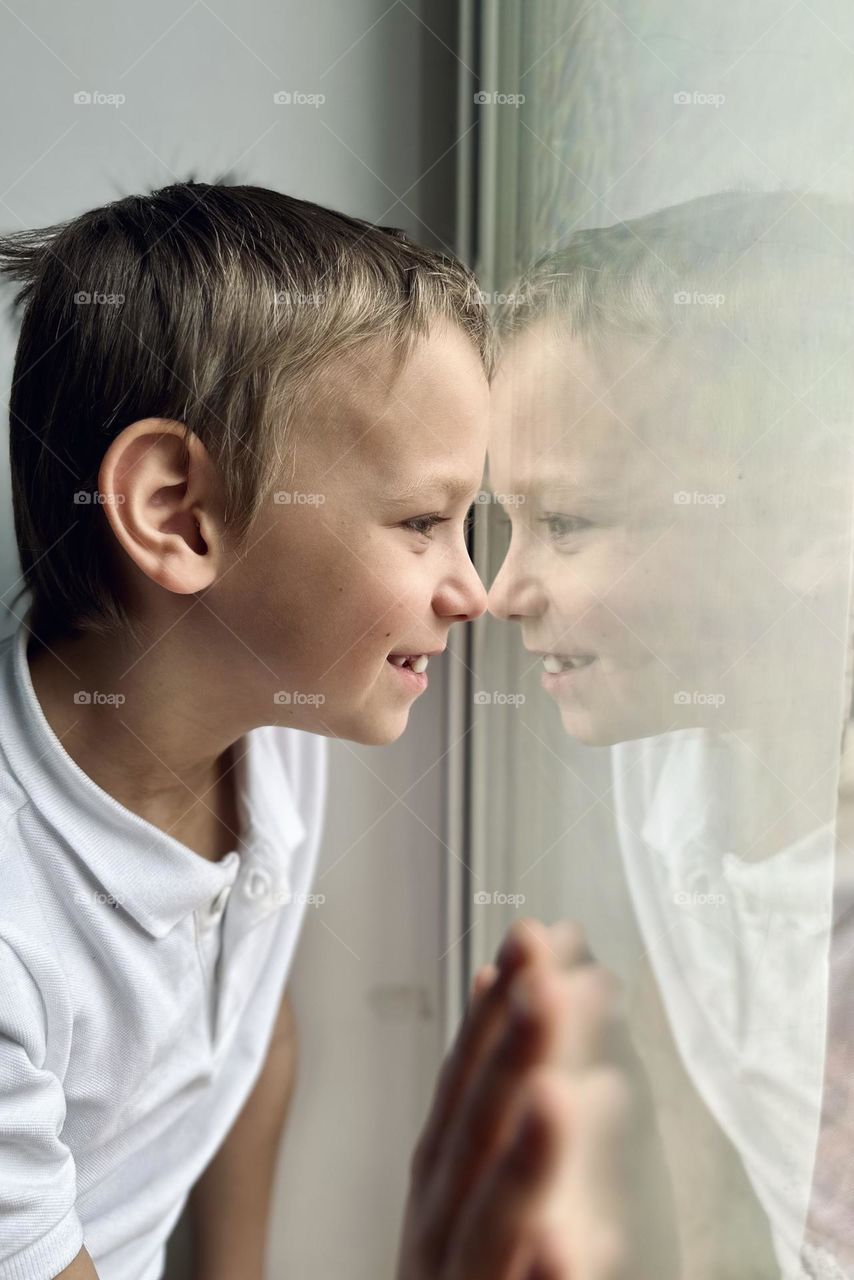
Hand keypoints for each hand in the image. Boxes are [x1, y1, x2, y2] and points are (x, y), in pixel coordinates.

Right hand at [393, 918, 592, 1279]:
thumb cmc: (462, 1271)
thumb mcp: (467, 1175)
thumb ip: (484, 1083)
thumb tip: (496, 979)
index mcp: (441, 1181)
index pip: (466, 1081)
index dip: (497, 1010)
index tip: (532, 941)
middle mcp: (439, 1227)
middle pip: (474, 1134)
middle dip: (508, 1055)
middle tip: (548, 982)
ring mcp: (458, 1279)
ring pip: (489, 1221)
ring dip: (523, 1157)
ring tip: (559, 1095)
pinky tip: (567, 1247)